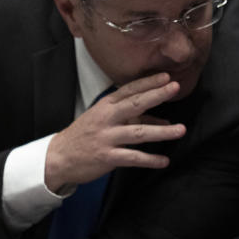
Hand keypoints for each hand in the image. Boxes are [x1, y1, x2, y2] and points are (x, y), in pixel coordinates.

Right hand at [45, 73, 186, 192]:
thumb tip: (164, 121)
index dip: (148, 82)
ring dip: (161, 131)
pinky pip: (133, 158)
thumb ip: (133, 118)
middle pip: (135, 104)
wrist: (59, 157)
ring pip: (138, 132)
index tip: (166, 77)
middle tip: (175, 88)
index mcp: (105, 106)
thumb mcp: (104, 120)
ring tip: (180, 130)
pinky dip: (150, 160)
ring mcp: (106, 137)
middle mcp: (106, 118)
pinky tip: (163, 161)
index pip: (129, 90)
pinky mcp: (107, 157)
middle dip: (156, 95)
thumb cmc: (85, 135)